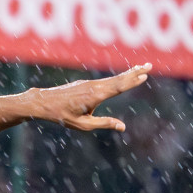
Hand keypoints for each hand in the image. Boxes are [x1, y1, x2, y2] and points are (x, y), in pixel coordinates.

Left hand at [31, 64, 149, 131]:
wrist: (43, 102)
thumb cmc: (62, 116)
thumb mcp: (83, 124)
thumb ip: (103, 124)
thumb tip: (123, 127)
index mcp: (95, 96)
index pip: (118, 87)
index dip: (132, 80)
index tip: (144, 75)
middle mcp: (94, 86)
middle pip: (118, 79)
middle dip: (134, 72)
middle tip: (149, 65)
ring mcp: (89, 83)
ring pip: (112, 78)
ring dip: (127, 73)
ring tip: (141, 68)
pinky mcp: (85, 84)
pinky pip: (105, 80)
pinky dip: (116, 77)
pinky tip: (121, 78)